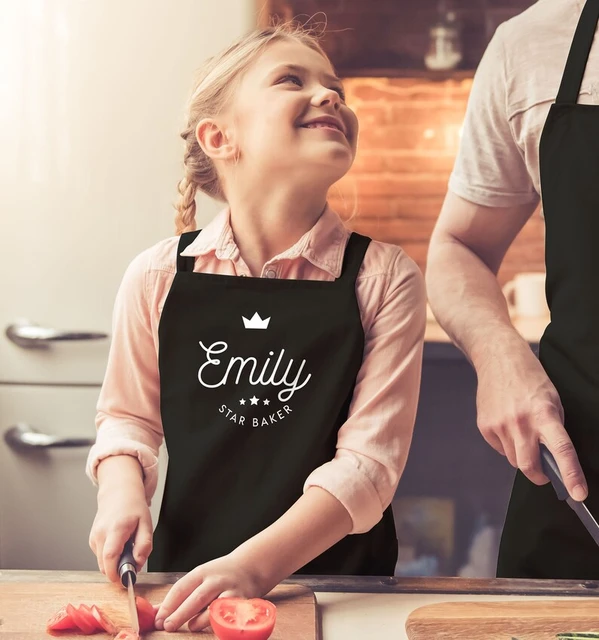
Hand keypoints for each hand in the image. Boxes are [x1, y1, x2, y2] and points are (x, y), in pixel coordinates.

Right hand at [88, 481, 152, 582]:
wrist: (118, 493)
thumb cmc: (133, 507)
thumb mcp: (147, 524)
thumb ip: (144, 545)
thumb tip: (138, 563)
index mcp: (116, 528)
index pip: (110, 556)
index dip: (115, 573)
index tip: (124, 581)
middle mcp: (101, 533)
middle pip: (104, 564)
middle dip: (118, 570)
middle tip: (132, 560)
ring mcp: (94, 536)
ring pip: (101, 563)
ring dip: (114, 563)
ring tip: (127, 547)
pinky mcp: (92, 540)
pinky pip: (100, 556)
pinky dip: (110, 556)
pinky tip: (119, 544)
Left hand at [155, 552, 266, 632]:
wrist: (249, 567)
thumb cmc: (219, 576)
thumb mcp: (199, 579)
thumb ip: (179, 597)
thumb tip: (155, 613)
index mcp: (201, 573)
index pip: (181, 587)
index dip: (168, 604)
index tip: (157, 618)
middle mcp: (215, 580)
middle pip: (196, 598)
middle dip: (180, 614)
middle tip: (167, 626)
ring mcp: (229, 591)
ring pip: (213, 608)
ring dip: (200, 620)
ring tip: (192, 626)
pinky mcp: (241, 602)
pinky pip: (229, 615)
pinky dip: (219, 622)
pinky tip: (213, 625)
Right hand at [476, 338, 587, 500]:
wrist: (498, 358)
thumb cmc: (529, 378)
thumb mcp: (552, 400)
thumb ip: (553, 429)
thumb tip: (551, 458)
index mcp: (544, 414)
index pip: (561, 450)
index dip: (571, 475)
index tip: (578, 494)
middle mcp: (520, 422)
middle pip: (528, 466)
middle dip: (539, 476)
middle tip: (545, 475)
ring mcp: (499, 425)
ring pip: (514, 459)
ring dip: (522, 455)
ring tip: (523, 432)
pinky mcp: (485, 427)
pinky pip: (500, 448)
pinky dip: (507, 444)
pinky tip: (508, 425)